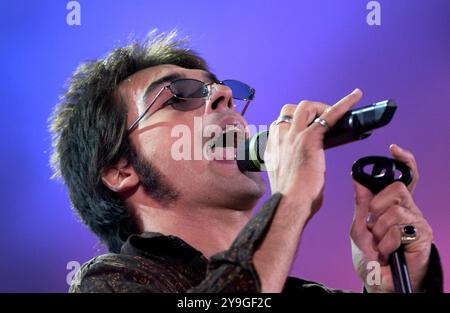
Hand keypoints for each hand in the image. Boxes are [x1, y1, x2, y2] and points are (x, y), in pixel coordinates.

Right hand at [265, 89, 362, 217]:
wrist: (289, 204)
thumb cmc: (291, 199)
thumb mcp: (286, 179)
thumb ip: (293, 167)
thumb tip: (308, 169)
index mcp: (272, 148)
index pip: (280, 124)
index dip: (294, 122)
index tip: (305, 127)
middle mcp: (279, 138)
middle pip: (289, 109)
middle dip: (306, 111)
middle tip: (320, 119)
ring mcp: (293, 136)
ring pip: (304, 107)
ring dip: (320, 107)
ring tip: (332, 113)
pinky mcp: (309, 139)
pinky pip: (329, 115)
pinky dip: (344, 104)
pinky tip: (355, 96)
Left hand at [350, 144, 432, 291]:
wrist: (380, 284)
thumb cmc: (371, 258)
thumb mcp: (359, 228)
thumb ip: (361, 204)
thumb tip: (357, 178)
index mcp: (393, 205)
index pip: (403, 178)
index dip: (403, 161)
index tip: (394, 149)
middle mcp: (408, 210)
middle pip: (395, 188)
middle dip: (376, 207)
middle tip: (373, 227)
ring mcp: (417, 222)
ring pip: (394, 208)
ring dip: (379, 230)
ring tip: (380, 245)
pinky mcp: (422, 235)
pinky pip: (399, 226)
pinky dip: (386, 241)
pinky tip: (388, 253)